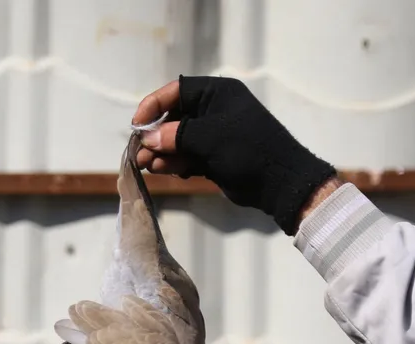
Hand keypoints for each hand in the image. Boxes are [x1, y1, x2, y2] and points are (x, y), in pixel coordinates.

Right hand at [131, 76, 336, 234]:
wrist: (277, 181)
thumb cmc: (246, 149)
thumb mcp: (209, 136)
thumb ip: (175, 135)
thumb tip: (148, 139)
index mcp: (216, 93)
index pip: (176, 91)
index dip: (153, 106)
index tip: (137, 125)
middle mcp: (213, 110)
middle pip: (173, 117)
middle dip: (155, 136)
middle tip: (138, 153)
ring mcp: (213, 135)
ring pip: (177, 140)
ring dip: (160, 152)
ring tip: (146, 165)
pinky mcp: (212, 156)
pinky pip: (185, 156)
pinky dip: (173, 162)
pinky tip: (163, 170)